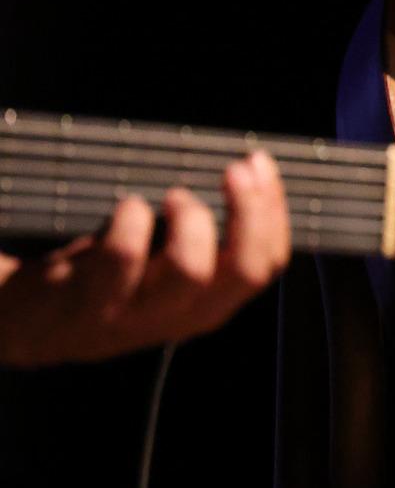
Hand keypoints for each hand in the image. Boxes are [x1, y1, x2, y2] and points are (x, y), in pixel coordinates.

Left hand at [0, 151, 289, 367]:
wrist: (28, 323)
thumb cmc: (103, 279)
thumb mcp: (163, 268)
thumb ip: (206, 237)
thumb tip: (251, 167)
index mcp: (207, 303)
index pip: (268, 265)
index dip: (273, 211)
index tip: (259, 164)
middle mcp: (180, 315)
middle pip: (244, 271)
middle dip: (251, 212)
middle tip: (234, 169)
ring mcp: (135, 314)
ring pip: (191, 270)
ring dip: (190, 219)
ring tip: (171, 195)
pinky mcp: (89, 305)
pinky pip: (122, 259)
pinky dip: (132, 221)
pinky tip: (127, 207)